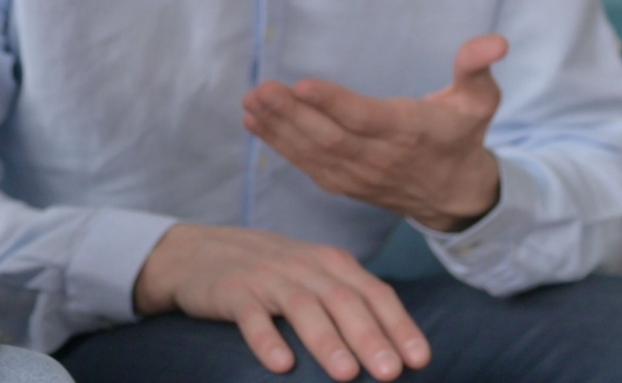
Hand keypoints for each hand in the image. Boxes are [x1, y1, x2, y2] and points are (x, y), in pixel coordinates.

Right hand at [134, 224, 428, 381]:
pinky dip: (267, 339)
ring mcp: (267, 277)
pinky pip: (252, 316)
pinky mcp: (234, 290)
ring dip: (327, 341)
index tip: (419, 360)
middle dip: (370, 337)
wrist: (202, 252)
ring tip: (346, 374)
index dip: (399, 326)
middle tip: (389, 373)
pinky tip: (281, 364)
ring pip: (303, 307)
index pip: (374, 293)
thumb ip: (350, 301)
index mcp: (332, 263)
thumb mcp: (315, 277)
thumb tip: (396, 349)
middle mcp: (304, 266)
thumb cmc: (273, 273)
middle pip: (343, 300)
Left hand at [243, 35, 507, 230]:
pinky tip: (254, 122)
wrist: (454, 196)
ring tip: (251, 102)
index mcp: (409, 133)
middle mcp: (379, 158)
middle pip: (330, 137)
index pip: (366, 119)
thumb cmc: (462, 135)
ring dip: (278, 128)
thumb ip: (477, 68)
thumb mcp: (480, 100)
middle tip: (261, 89)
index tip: (301, 84)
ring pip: (312, 152)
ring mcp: (358, 175)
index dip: (334, 104)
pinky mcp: (342, 182)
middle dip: (292, 114)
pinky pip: (306, 164)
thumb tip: (496, 41)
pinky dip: (279, 144)